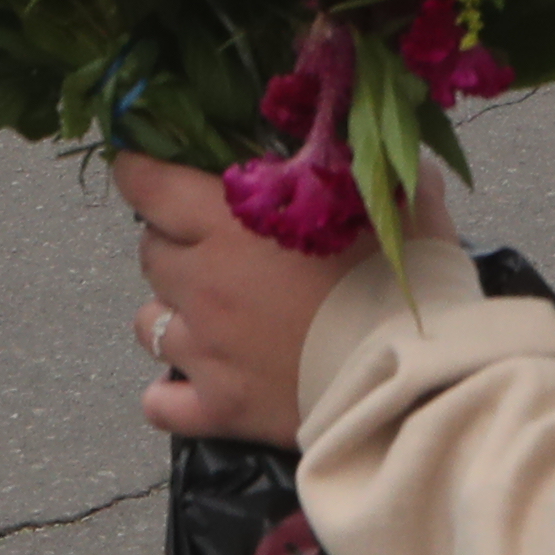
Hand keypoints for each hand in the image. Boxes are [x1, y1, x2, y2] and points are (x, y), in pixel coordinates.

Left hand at [119, 151, 458, 446]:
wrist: (413, 381)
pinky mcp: (219, 407)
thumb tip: (365, 146)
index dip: (140, 173)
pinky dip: (169, 393)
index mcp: (232, 222)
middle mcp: (204, 283)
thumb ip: (368, 164)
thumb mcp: (399, 199)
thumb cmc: (404, 282)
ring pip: (147, 323)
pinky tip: (191, 383)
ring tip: (208, 314)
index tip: (144, 167)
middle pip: (150, 252)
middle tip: (213, 246)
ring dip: (171, 311)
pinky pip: (161, 403)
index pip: (148, 186)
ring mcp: (205, 350)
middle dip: (172, 243)